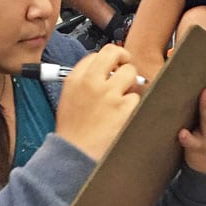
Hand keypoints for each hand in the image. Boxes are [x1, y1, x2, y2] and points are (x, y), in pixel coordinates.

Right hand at [55, 44, 140, 160]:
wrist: (75, 153)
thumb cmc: (73, 130)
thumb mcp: (69, 98)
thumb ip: (84, 81)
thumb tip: (105, 70)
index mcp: (76, 78)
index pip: (96, 55)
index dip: (106, 61)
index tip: (110, 68)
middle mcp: (92, 82)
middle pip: (114, 52)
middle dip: (123, 58)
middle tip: (125, 67)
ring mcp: (109, 94)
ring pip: (130, 72)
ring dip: (131, 83)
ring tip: (123, 97)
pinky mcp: (123, 109)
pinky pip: (136, 97)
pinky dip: (132, 105)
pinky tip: (122, 114)